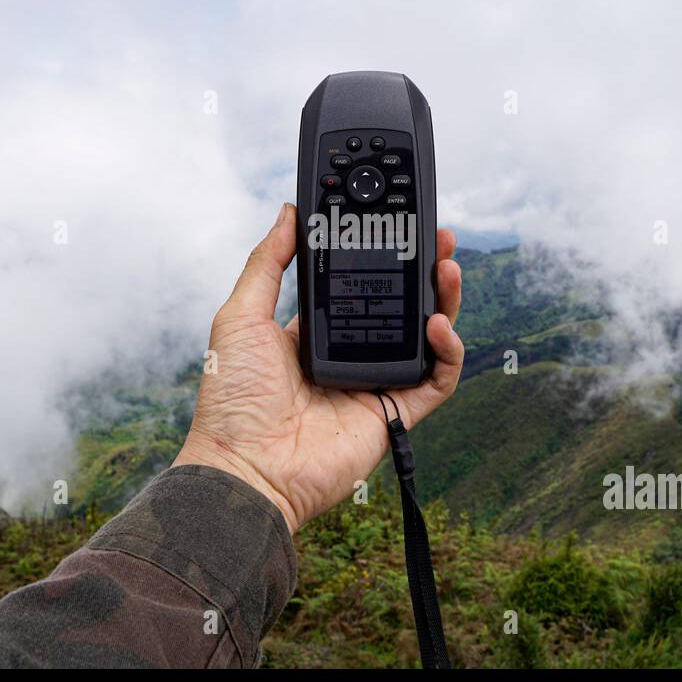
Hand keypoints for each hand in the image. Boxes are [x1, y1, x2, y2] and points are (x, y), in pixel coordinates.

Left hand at [174, 202, 463, 532]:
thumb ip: (267, 263)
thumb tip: (287, 213)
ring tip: (446, 267)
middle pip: (401, 307)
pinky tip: (437, 324)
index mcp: (315, 335)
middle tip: (439, 237)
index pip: (361, 287)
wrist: (246, 467)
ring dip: (443, 301)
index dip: (383, 258)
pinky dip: (448, 352)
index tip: (397, 226)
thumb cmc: (232, 400)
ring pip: (426, 338)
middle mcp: (350, 358)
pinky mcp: (395, 415)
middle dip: (424, 271)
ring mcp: (375, 386)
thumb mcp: (240, 316)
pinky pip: (437, 380)